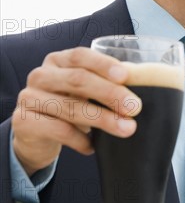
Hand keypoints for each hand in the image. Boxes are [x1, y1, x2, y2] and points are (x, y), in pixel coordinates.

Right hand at [11, 47, 141, 176]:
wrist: (35, 134)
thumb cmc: (69, 106)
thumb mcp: (86, 92)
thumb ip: (107, 85)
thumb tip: (143, 84)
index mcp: (59, 60)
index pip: (81, 55)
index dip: (104, 64)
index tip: (126, 76)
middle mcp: (42, 74)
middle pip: (78, 80)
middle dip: (111, 93)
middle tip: (135, 107)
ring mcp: (29, 97)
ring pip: (70, 107)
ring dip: (103, 120)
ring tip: (126, 129)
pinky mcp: (23, 121)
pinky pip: (58, 130)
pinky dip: (80, 140)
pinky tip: (93, 146)